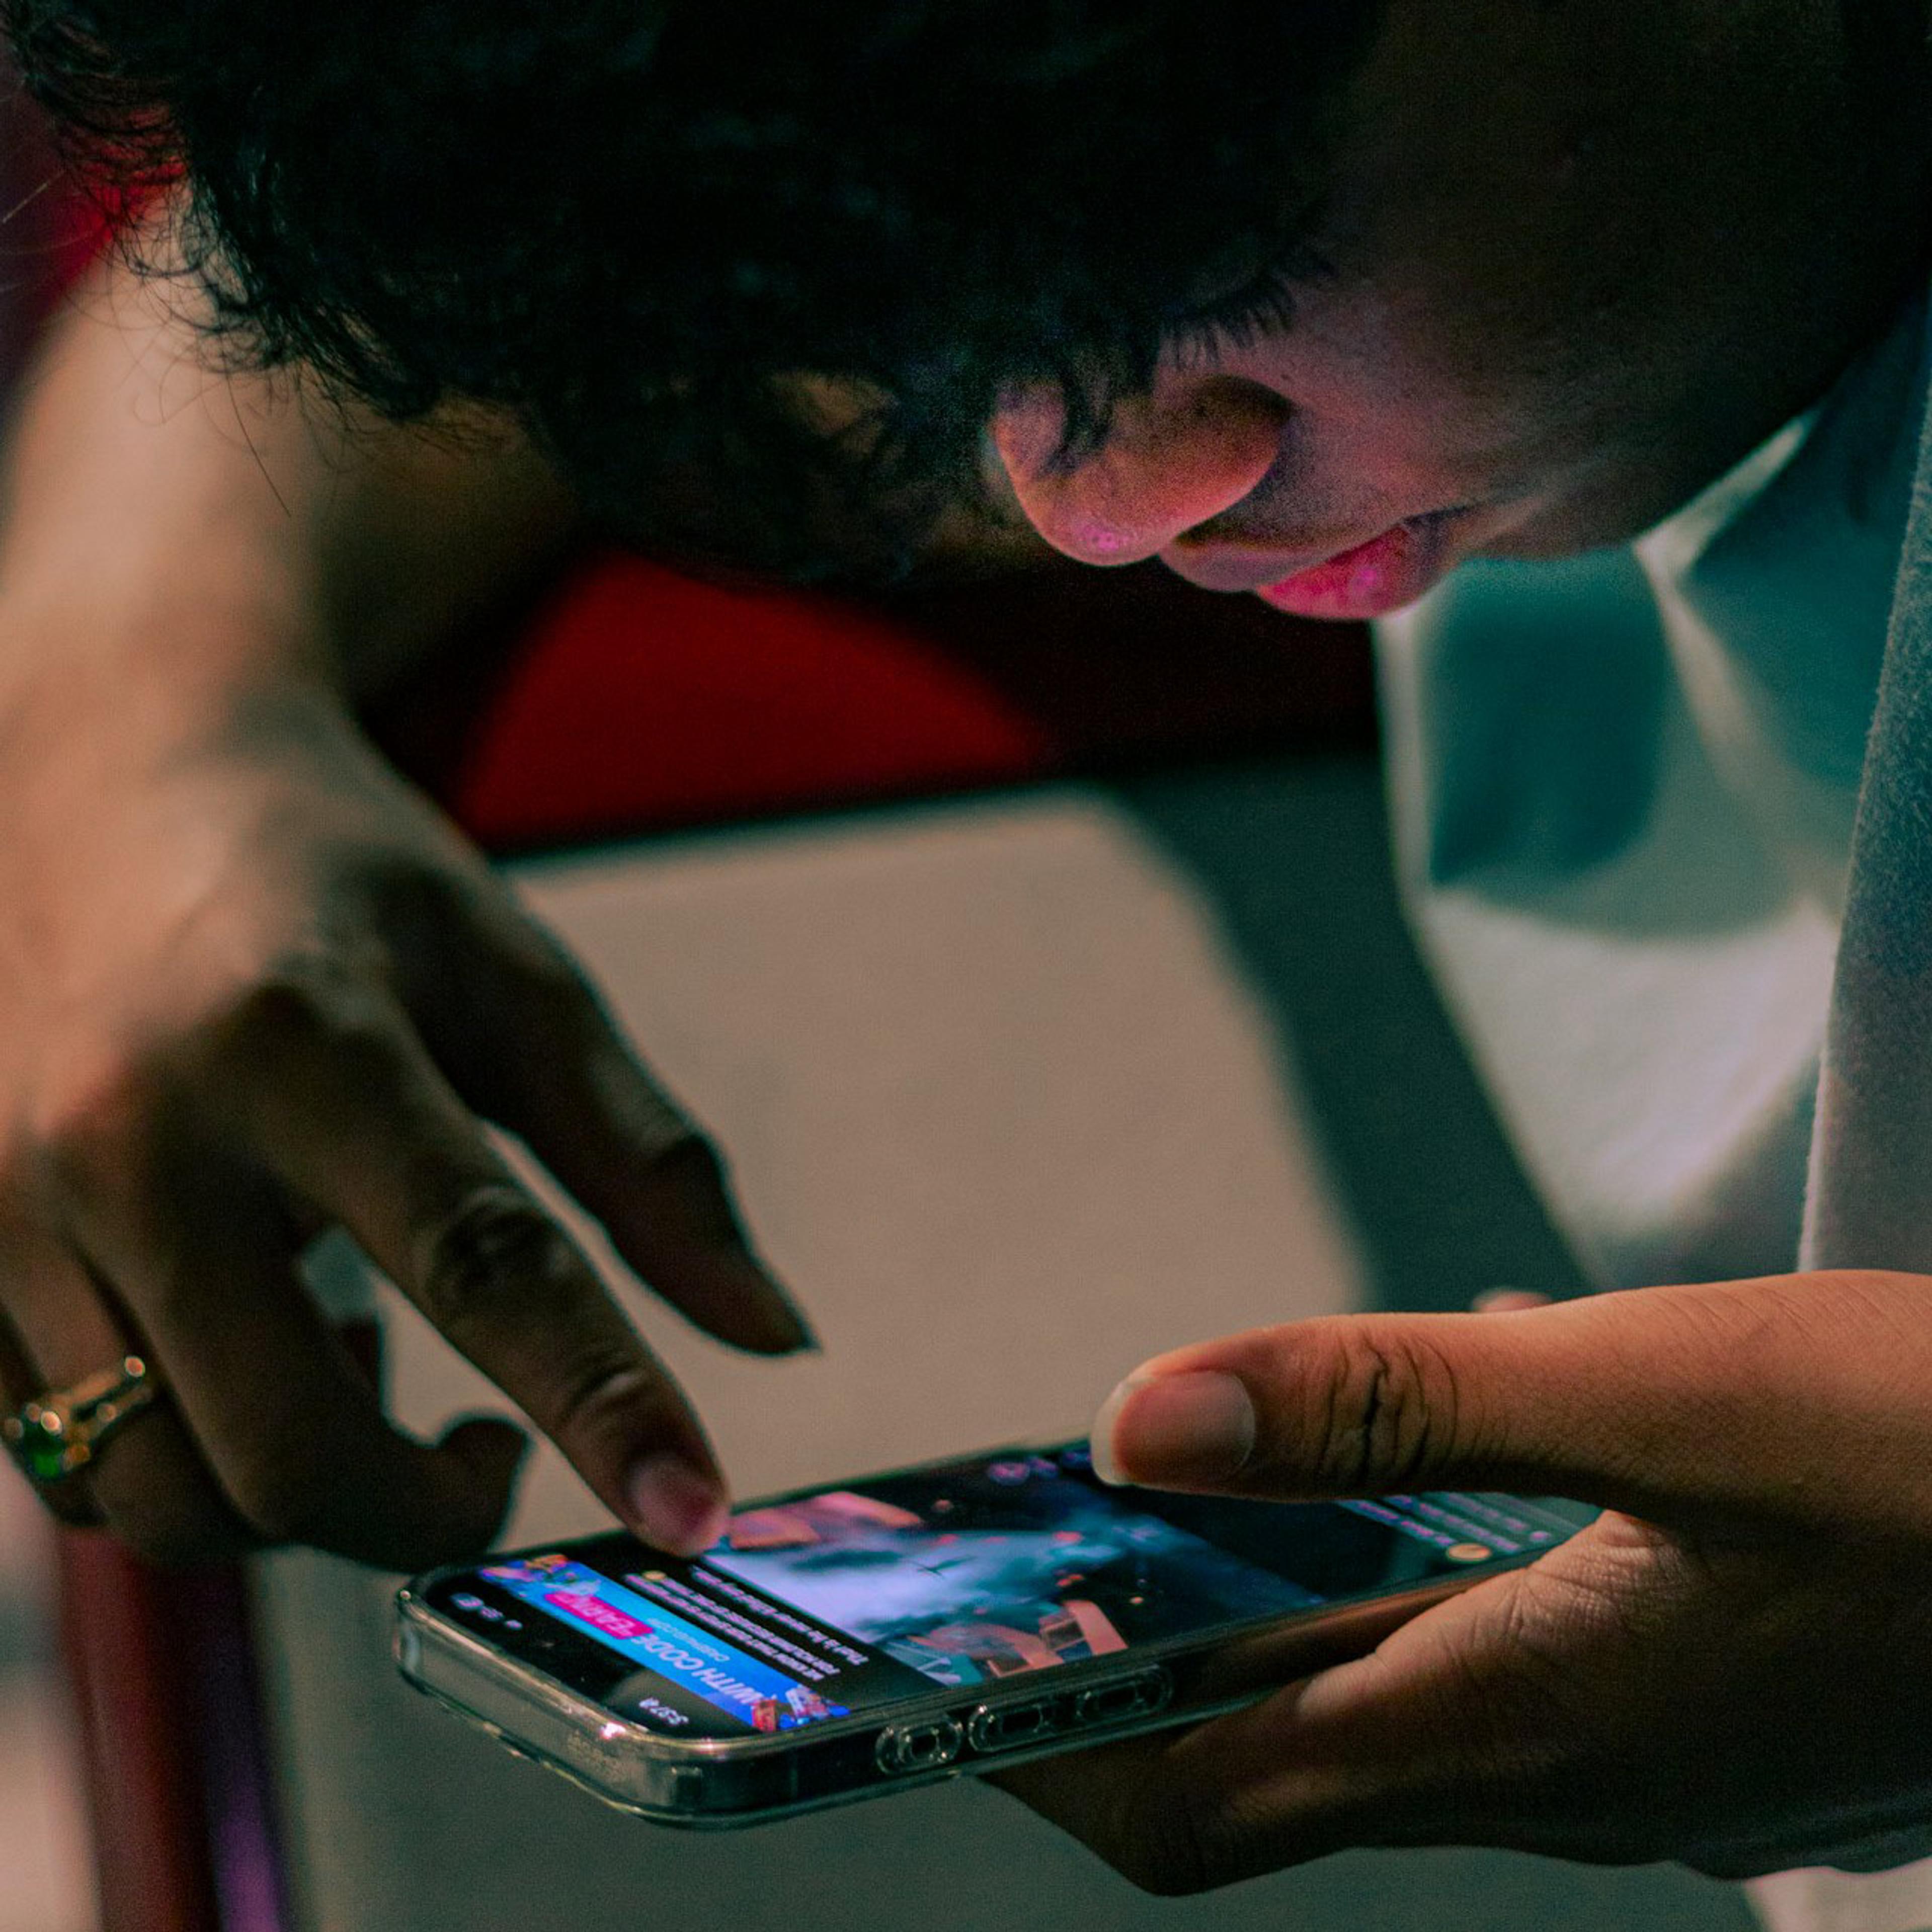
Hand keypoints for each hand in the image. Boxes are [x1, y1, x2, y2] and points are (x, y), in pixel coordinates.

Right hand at [0, 628, 808, 1567]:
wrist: (105, 778)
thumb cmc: (342, 884)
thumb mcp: (519, 985)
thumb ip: (649, 1164)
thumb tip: (776, 1334)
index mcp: (302, 1042)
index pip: (480, 1265)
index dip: (602, 1404)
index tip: (691, 1509)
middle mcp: (126, 1135)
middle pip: (286, 1448)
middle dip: (425, 1510)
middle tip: (499, 1449)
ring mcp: (3, 1207)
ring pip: (160, 1494)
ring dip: (301, 1495)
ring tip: (368, 1355)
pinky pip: (66, 1460)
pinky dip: (190, 1456)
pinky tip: (252, 1342)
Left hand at [1001, 1271, 1931, 1890]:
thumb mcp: (1651, 1395)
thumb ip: (1387, 1406)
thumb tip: (1140, 1421)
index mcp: (1518, 1723)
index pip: (1202, 1804)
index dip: (1056, 1752)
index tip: (948, 1676)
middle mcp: (1557, 1770)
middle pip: (1273, 1764)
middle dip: (1130, 1682)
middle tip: (1031, 1570)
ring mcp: (1635, 1751)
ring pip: (1380, 1712)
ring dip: (1259, 1632)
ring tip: (1173, 1517)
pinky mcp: (1691, 1698)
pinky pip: (1486, 1671)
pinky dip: (1389, 1601)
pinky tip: (1398, 1496)